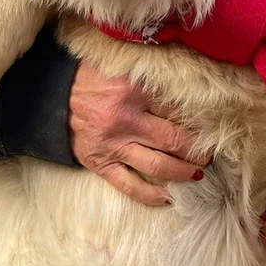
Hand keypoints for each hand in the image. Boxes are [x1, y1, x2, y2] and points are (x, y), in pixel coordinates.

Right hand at [69, 63, 209, 206]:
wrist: (54, 96)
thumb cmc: (95, 79)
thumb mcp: (126, 68)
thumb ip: (153, 79)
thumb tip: (188, 95)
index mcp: (134, 90)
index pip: (176, 110)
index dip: (197, 122)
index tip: (211, 128)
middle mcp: (125, 119)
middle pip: (174, 140)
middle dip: (197, 151)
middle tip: (210, 155)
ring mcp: (113, 144)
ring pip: (158, 165)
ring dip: (183, 172)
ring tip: (197, 174)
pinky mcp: (100, 163)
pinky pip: (130, 186)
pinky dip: (152, 195)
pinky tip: (169, 198)